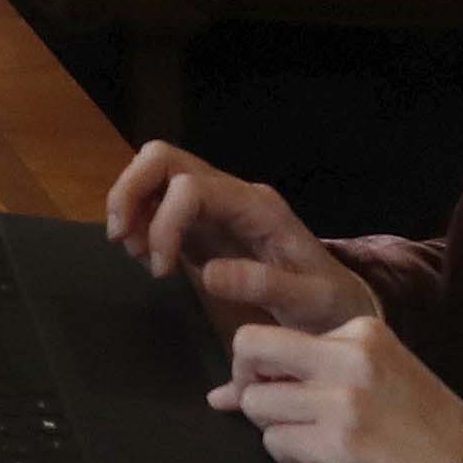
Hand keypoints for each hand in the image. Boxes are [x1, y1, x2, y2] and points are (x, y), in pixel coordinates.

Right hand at [104, 140, 371, 336]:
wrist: (341, 303)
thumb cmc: (327, 302)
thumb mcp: (309, 301)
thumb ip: (265, 284)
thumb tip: (209, 274)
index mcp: (257, 206)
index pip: (191, 186)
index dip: (164, 222)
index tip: (161, 270)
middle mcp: (232, 193)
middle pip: (163, 159)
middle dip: (130, 192)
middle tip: (121, 240)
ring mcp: (216, 203)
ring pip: (155, 172)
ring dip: (131, 204)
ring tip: (134, 251)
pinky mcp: (204, 221)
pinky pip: (158, 199)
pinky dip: (139, 219)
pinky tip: (147, 254)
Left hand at [217, 318, 462, 462]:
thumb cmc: (428, 429)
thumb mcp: (375, 379)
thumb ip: (306, 376)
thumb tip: (219, 395)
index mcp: (360, 330)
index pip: (271, 333)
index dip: (260, 369)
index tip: (280, 392)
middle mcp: (348, 357)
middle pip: (248, 349)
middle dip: (246, 385)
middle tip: (275, 414)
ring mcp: (344, 401)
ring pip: (255, 406)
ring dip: (276, 434)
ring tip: (319, 447)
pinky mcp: (341, 445)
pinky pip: (276, 446)